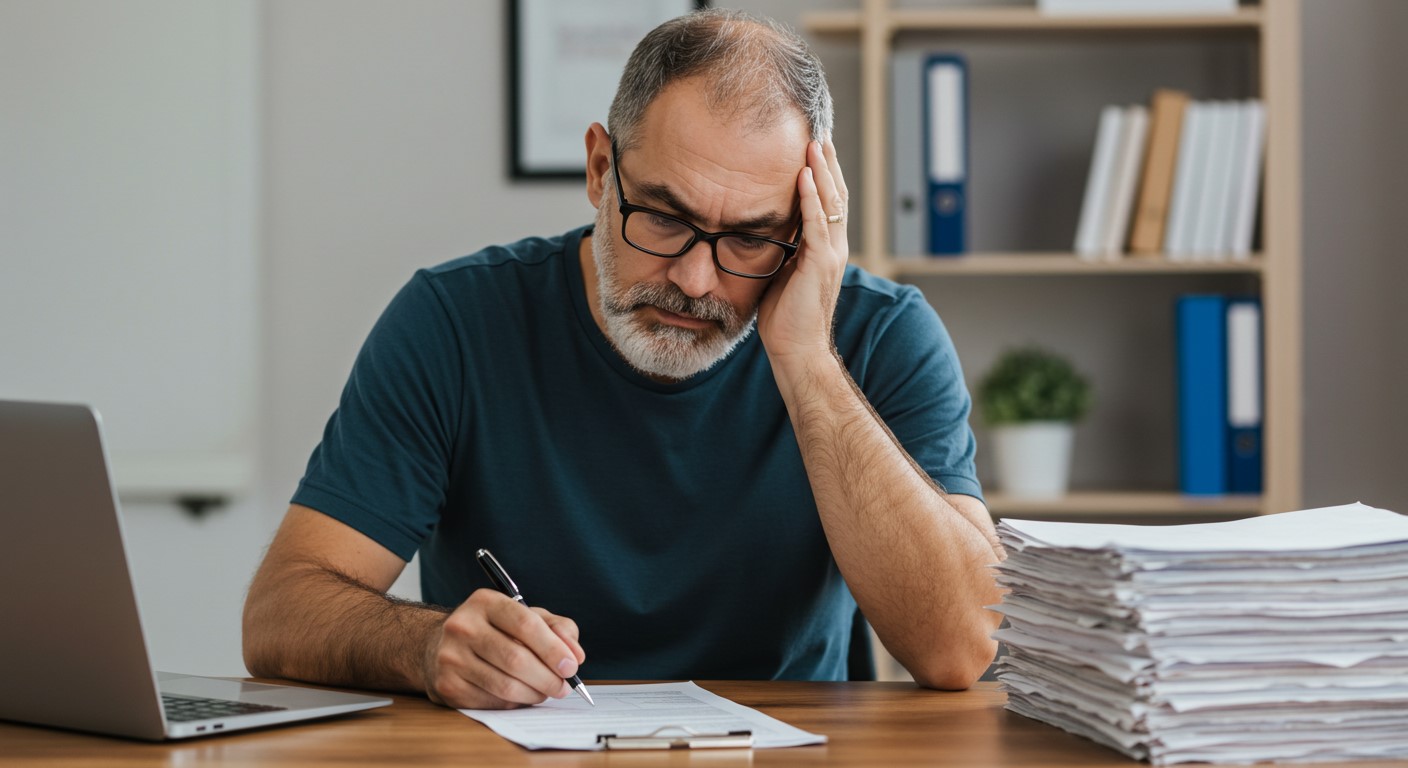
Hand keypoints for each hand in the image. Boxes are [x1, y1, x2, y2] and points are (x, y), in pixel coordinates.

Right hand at [422, 588, 584, 708]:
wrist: (438, 646)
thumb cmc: (493, 630)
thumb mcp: (524, 616)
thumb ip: (556, 628)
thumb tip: (575, 654)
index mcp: (485, 602)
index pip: (525, 624)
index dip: (553, 648)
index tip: (572, 666)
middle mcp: (463, 626)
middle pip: (516, 659)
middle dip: (548, 677)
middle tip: (564, 687)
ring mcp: (451, 657)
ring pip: (505, 685)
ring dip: (534, 694)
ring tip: (546, 692)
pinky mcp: (448, 685)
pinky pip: (491, 701)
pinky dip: (514, 703)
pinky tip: (520, 696)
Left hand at [757, 139, 849, 369]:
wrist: (796, 351)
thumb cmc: (785, 318)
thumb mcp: (781, 274)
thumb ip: (782, 250)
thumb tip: (764, 232)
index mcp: (825, 249)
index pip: (828, 202)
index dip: (823, 173)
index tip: (813, 146)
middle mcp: (834, 247)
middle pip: (836, 194)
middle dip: (827, 162)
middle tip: (819, 130)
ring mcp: (831, 255)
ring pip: (831, 202)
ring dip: (822, 170)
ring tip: (815, 141)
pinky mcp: (821, 265)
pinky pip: (817, 223)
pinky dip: (811, 197)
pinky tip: (805, 175)